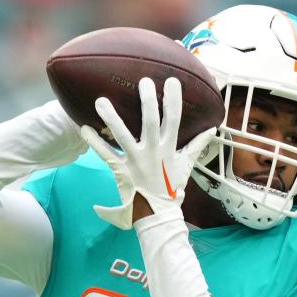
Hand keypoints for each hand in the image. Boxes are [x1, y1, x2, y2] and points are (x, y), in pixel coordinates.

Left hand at [80, 77, 216, 229]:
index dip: (174, 100)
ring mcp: (136, 161)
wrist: (158, 215)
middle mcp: (153, 152)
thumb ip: (196, 145)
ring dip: (111, 117)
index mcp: (169, 149)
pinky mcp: (122, 170)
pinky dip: (94, 141)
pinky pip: (105, 154)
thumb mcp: (186, 166)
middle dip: (148, 100)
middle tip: (144, 81)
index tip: (172, 81)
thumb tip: (212, 130)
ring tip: (101, 100)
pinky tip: (84, 128)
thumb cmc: (171, 190)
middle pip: (151, 121)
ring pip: (123, 135)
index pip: (174, 119)